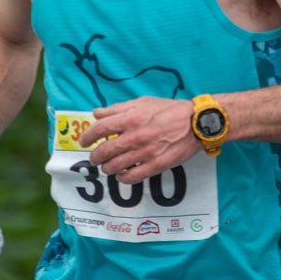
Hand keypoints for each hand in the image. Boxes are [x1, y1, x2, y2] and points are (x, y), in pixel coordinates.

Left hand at [80, 97, 200, 183]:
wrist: (196, 123)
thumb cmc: (169, 110)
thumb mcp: (143, 102)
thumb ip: (118, 108)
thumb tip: (97, 113)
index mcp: (132, 117)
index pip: (101, 128)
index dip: (88, 136)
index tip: (84, 141)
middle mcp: (136, 135)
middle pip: (105, 151)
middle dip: (95, 157)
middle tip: (94, 158)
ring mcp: (146, 152)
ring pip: (115, 166)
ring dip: (107, 168)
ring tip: (107, 167)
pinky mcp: (156, 165)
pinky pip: (132, 177)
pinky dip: (123, 178)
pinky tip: (121, 175)